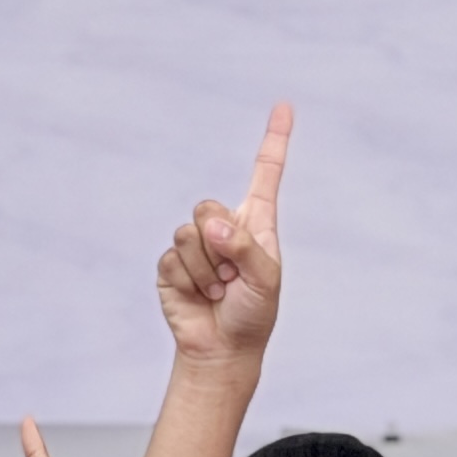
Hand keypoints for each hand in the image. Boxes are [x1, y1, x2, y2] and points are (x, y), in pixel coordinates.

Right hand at [155, 102, 291, 366]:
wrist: (222, 350)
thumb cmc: (253, 315)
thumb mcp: (265, 281)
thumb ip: (244, 248)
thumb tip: (211, 225)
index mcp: (256, 224)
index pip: (265, 174)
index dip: (274, 141)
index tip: (285, 106)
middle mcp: (225, 228)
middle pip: (207, 206)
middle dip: (218, 243)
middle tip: (231, 276)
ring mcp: (196, 245)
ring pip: (187, 234)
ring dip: (206, 270)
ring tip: (218, 290)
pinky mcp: (172, 266)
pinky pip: (172, 259)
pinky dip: (188, 282)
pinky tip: (199, 297)